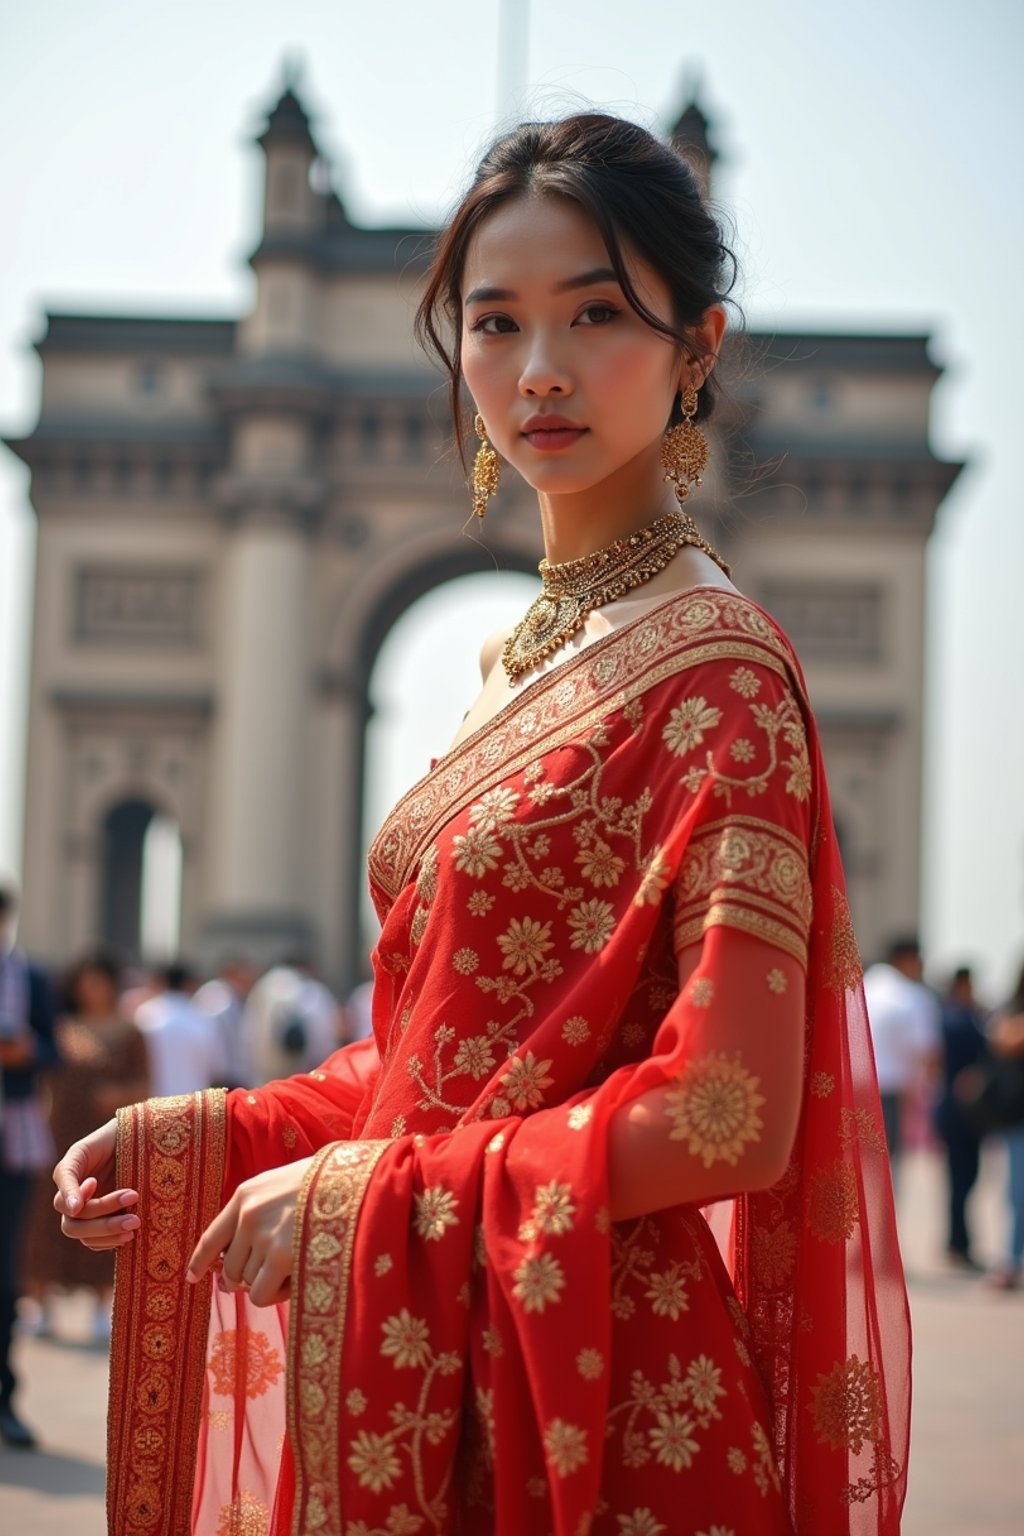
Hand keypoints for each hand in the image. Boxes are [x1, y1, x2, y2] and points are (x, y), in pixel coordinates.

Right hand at [53, 1119, 140, 1250]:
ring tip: (135, 1223)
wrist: (144, 1140)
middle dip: (102, 1216)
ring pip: (84, 1236)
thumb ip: (81, 1167)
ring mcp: (86, 1213)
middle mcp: (72, 1197)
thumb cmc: (122, 1137)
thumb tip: (74, 1206)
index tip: (93, 1182)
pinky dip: (110, 1242)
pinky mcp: (101, 1224)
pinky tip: (129, 1236)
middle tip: (133, 1202)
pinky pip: (96, 1243)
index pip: (63, 1186)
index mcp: (70, 1172)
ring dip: (109, 1232)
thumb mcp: (101, 1141)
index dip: (73, 1190)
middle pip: (73, 1222)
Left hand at [187, 1157, 314, 1307]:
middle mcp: (248, 1215)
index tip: (192, 1278)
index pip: (211, 1236)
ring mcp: (263, 1236)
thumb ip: (258, 1215)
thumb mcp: (283, 1187)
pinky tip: (297, 1279)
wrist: (358, 1180)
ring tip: (297, 1267)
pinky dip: (277, 1294)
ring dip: (270, 1283)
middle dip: (249, 1276)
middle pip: (230, 1267)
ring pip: (247, 1283)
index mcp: (246, 1194)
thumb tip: (232, 1265)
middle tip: (276, 1273)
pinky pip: (262, 1294)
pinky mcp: (281, 1256)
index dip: (200, 1261)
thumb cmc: (327, 1185)